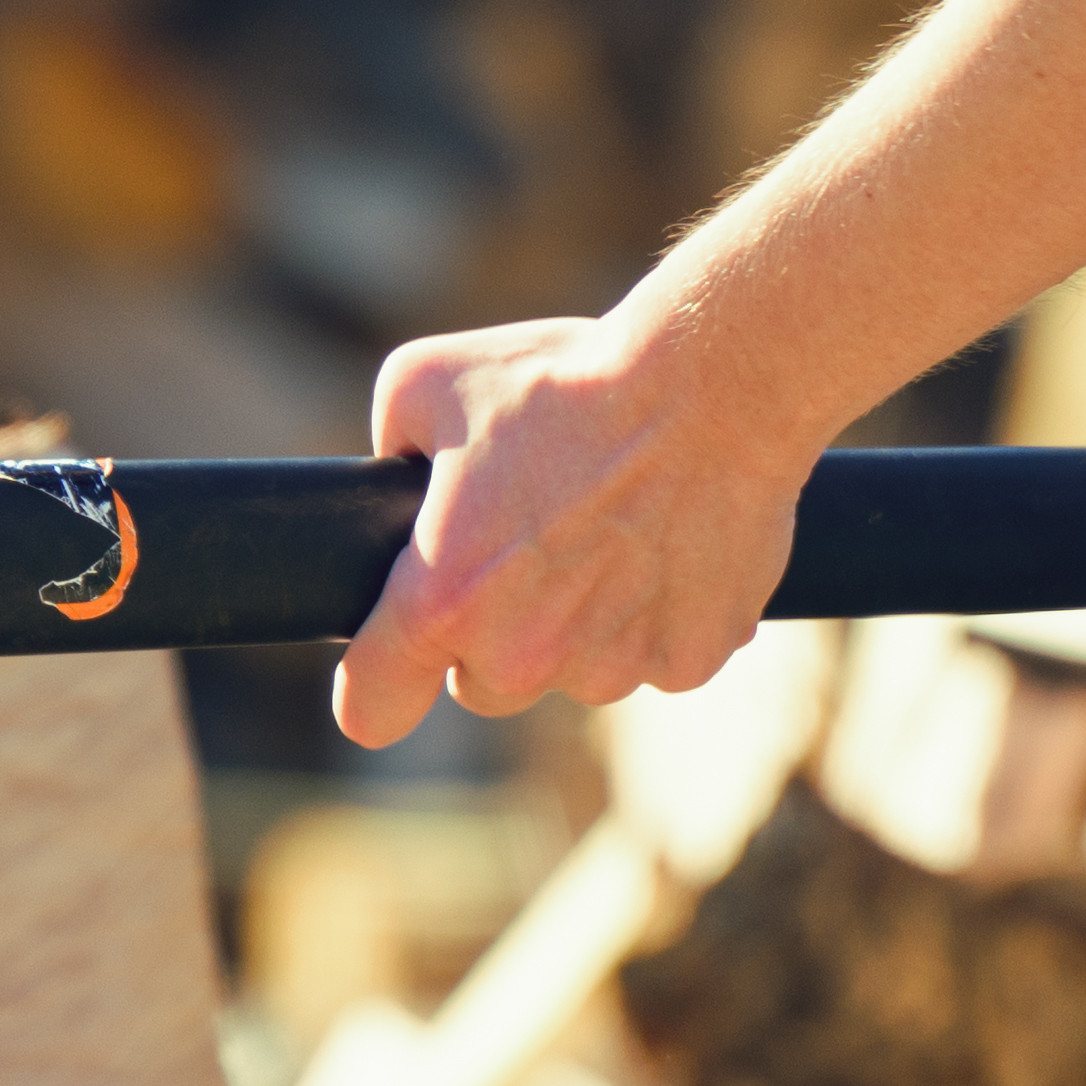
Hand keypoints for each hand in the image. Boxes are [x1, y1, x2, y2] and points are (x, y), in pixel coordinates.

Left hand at [332, 308, 814, 749]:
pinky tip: (667, 545)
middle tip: (528, 548)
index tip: (396, 662)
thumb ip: (394, 446)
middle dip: (493, 633)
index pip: (372, 706)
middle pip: (482, 684)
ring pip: (574, 673)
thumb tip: (400, 477)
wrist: (714, 385)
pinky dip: (658, 617)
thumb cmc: (568, 379)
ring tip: (609, 531)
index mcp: (444, 600)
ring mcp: (613, 667)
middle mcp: (523, 654)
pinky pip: (655, 658)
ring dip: (580, 626)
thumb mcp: (427, 380)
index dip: (377, 686)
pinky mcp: (690, 661)